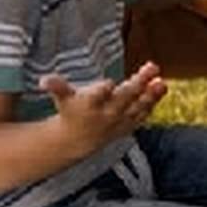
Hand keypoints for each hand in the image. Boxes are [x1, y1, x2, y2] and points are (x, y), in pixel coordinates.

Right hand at [38, 62, 165, 149]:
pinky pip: (142, 113)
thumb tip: (43, 80)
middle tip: (152, 66)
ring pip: (138, 105)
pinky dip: (152, 102)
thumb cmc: (72, 111)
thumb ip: (57, 87)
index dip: (102, 90)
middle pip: (124, 96)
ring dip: (151, 93)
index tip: (109, 83)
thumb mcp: (63, 98)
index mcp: (89, 104)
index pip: (96, 95)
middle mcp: (106, 113)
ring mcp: (119, 120)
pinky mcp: (128, 124)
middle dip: (138, 82)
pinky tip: (162, 87)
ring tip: (163, 81)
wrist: (78, 140)